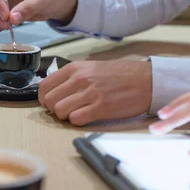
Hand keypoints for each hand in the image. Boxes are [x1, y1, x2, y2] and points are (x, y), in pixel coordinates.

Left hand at [38, 60, 152, 125]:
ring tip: (78, 113)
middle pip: (49, 101)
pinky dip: (78, 121)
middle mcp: (79, 79)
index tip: (51, 103)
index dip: (44, 98)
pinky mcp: (100, 108)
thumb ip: (72, 77)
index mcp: (75, 68)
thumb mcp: (91, 68)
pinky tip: (87, 116)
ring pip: (60, 111)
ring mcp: (89, 93)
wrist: (146, 81)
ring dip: (66, 116)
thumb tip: (55, 91)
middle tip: (65, 110)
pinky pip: (76, 120)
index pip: (44, 86)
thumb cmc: (120, 75)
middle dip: (53, 109)